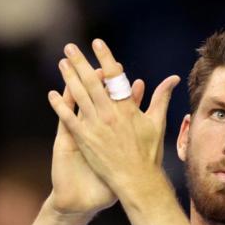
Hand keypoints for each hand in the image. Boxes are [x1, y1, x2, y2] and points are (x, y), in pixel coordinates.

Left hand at [47, 40, 179, 199]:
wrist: (137, 181)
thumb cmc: (149, 154)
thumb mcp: (157, 123)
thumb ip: (161, 98)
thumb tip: (173, 79)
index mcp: (127, 108)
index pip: (114, 76)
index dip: (105, 57)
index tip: (96, 43)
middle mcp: (110, 114)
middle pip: (92, 82)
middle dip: (80, 63)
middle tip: (70, 47)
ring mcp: (95, 126)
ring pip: (79, 96)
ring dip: (69, 78)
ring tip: (62, 64)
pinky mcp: (84, 140)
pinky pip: (69, 119)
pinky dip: (60, 106)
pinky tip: (52, 95)